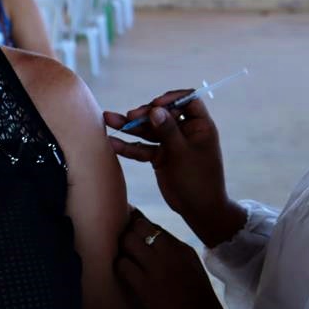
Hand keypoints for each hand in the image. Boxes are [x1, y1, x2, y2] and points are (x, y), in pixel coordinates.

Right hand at [104, 91, 244, 246]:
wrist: (199, 210)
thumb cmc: (199, 180)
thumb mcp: (183, 154)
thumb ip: (168, 131)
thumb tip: (155, 109)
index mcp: (199, 125)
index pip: (188, 100)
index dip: (171, 98)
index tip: (155, 103)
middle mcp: (185, 131)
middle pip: (162, 114)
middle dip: (145, 114)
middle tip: (130, 117)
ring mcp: (171, 143)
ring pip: (149, 130)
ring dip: (130, 126)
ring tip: (109, 119)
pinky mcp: (160, 157)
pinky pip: (143, 148)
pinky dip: (129, 146)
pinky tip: (113, 143)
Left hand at [116, 210, 240, 308]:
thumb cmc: (199, 300)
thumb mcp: (192, 267)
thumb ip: (174, 252)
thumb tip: (154, 242)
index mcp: (180, 247)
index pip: (151, 225)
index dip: (136, 226)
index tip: (128, 230)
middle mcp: (168, 252)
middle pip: (136, 227)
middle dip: (127, 234)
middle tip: (122, 246)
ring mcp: (155, 268)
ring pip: (127, 242)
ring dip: (121, 250)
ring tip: (123, 260)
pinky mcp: (143, 286)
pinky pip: (122, 265)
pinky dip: (119, 267)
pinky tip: (123, 275)